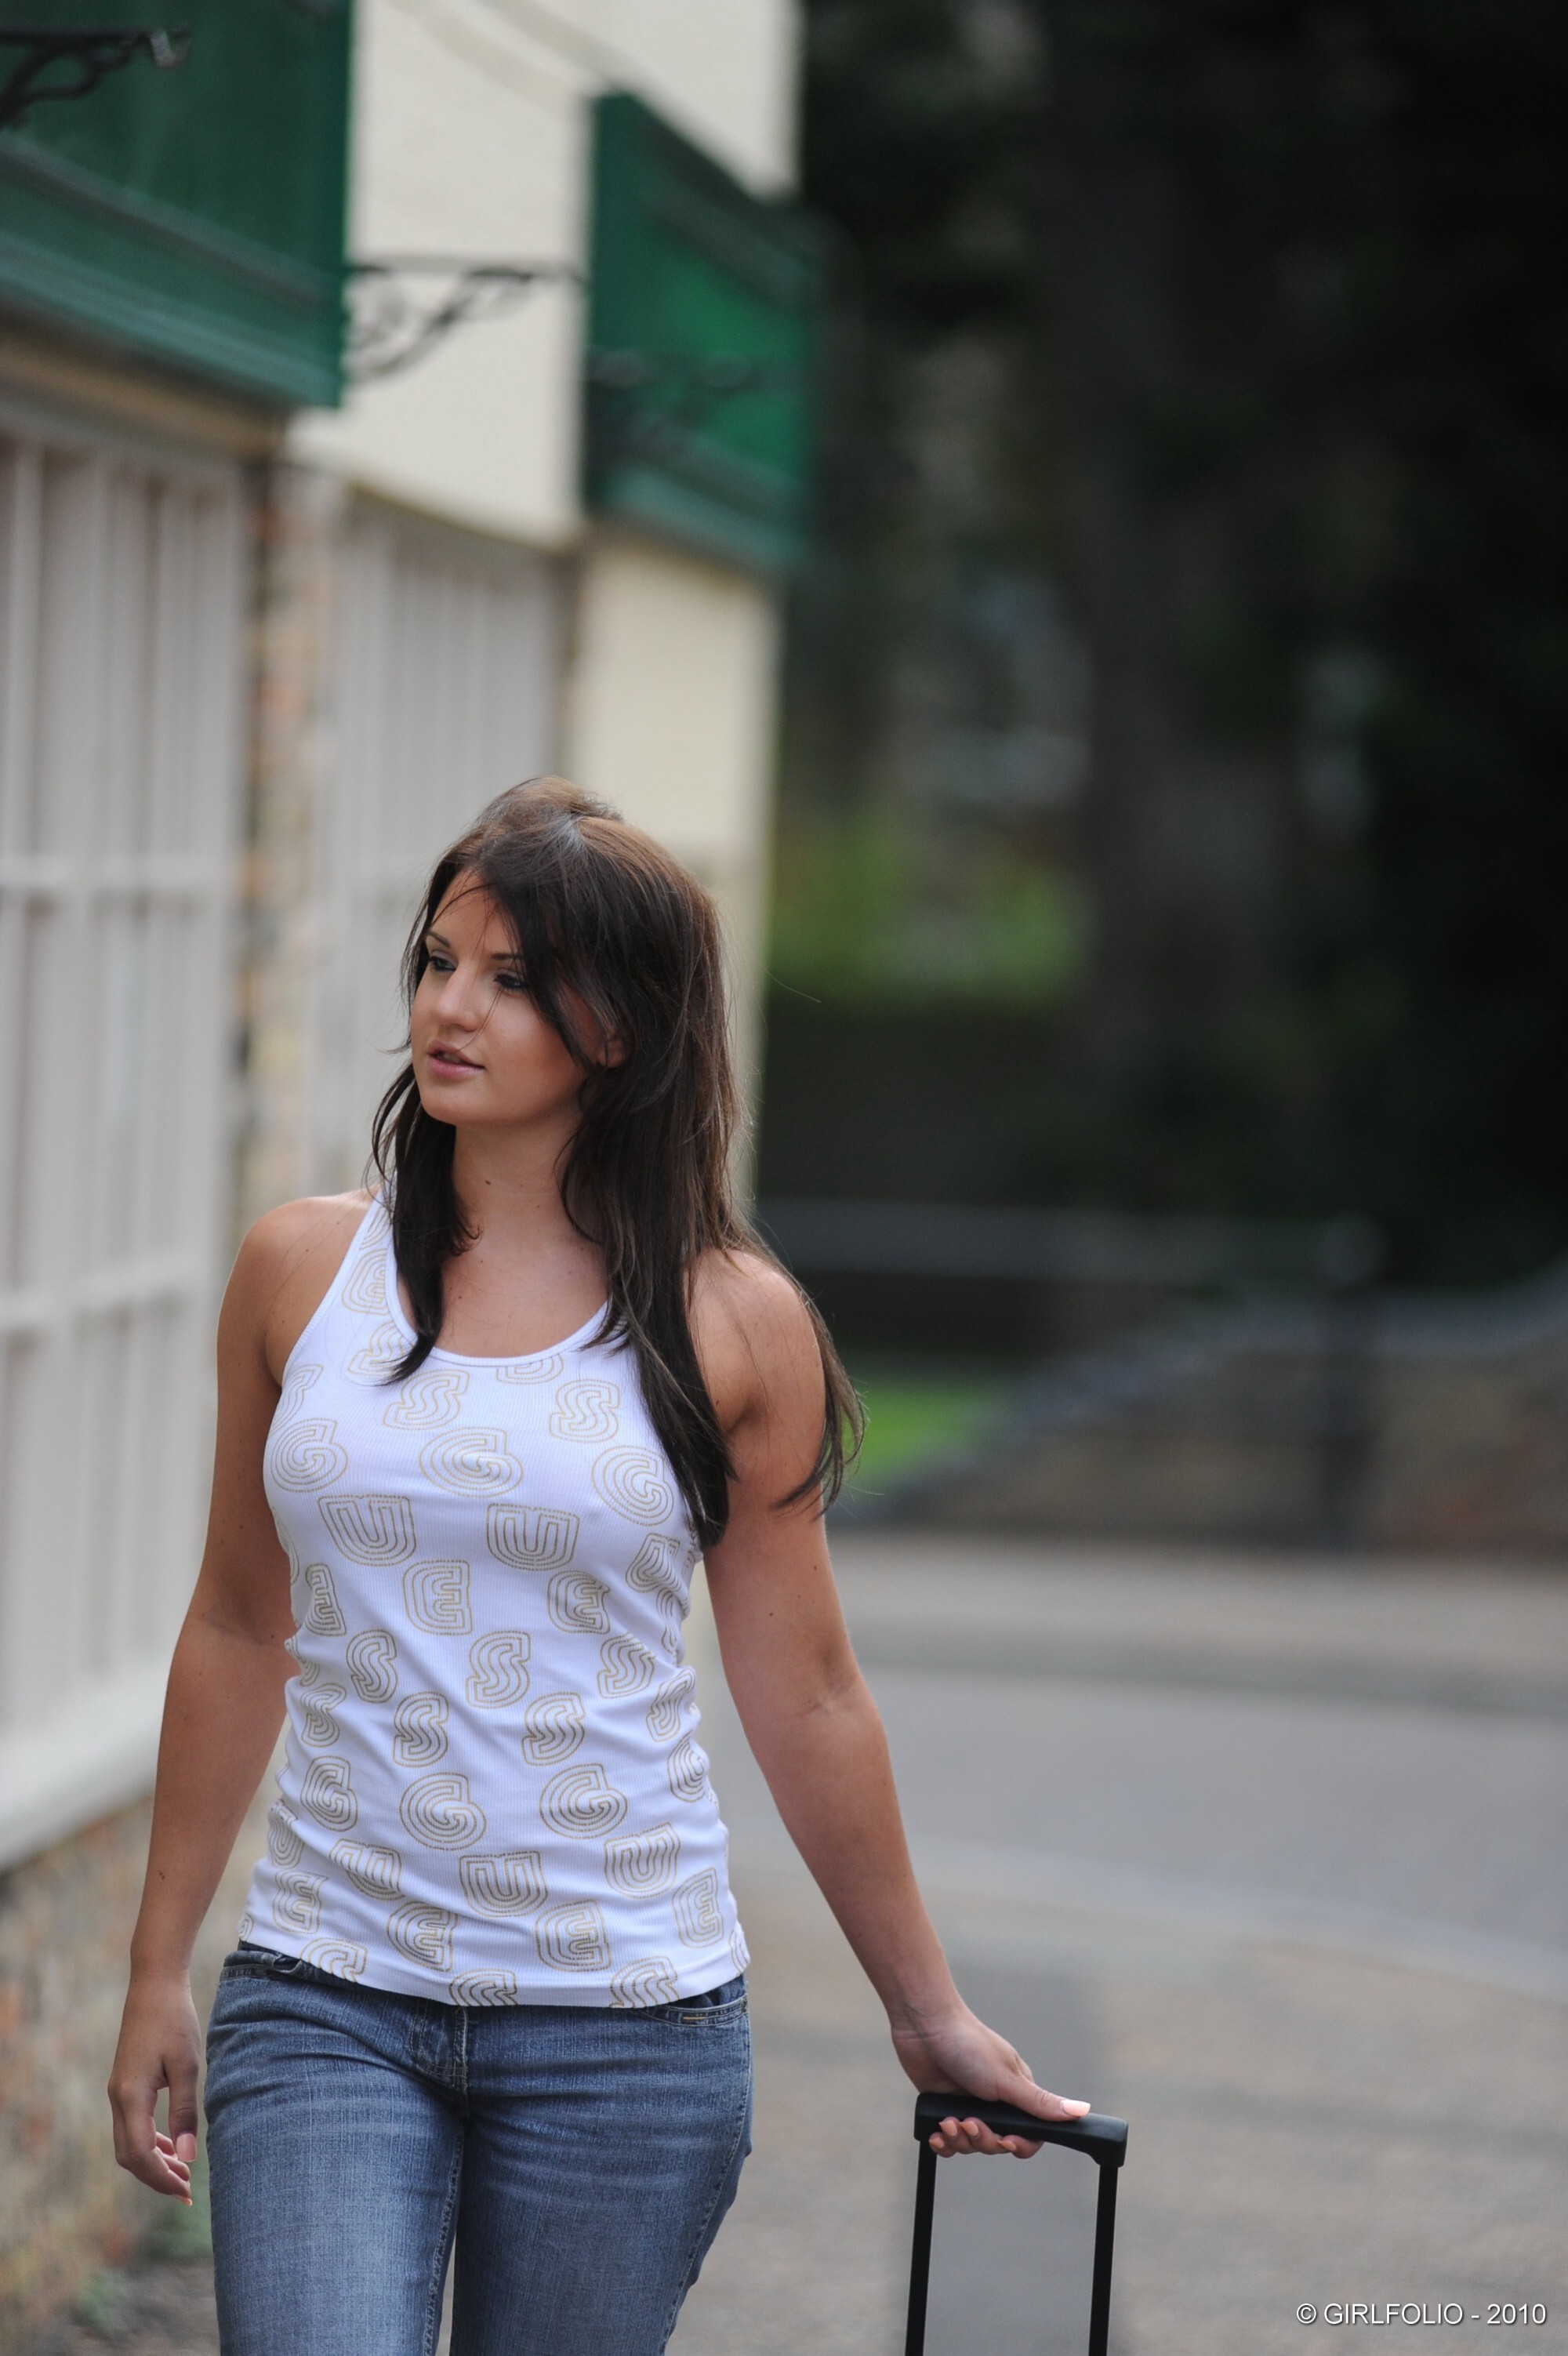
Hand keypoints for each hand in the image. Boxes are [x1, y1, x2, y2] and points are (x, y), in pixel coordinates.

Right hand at [108, 1971, 201, 2200]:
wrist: (154, 1986)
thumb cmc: (174, 2021)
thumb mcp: (186, 2066)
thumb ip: (184, 2111)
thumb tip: (188, 2157)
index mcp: (130, 2097)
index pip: (140, 2154)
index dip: (161, 2178)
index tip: (186, 2191)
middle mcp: (117, 2099)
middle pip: (129, 2156)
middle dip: (156, 2177)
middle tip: (186, 2192)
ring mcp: (118, 2092)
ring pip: (129, 2143)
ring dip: (153, 2162)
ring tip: (183, 2175)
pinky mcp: (124, 2085)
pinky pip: (132, 2126)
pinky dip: (150, 2142)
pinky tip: (172, 2146)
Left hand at [891, 2004, 1090, 2157]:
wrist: (924, 2025)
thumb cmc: (968, 2044)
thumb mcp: (1006, 2078)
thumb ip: (1040, 2102)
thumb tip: (1082, 2110)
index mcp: (1016, 2093)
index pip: (1030, 2134)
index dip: (1019, 2144)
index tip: (1006, 2140)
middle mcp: (994, 2102)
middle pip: (997, 2144)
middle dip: (982, 2139)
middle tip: (969, 2121)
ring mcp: (967, 2105)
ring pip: (971, 2145)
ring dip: (959, 2140)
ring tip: (948, 2121)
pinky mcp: (943, 2108)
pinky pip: (948, 2140)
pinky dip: (943, 2141)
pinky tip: (937, 2132)